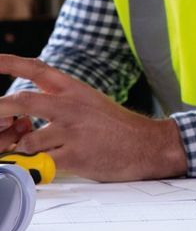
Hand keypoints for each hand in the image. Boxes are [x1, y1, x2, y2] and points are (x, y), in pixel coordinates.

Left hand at [0, 55, 187, 181]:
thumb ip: (56, 104)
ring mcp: (72, 130)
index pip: (36, 69)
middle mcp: (71, 106)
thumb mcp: (89, 103)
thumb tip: (20, 115)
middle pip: (21, 101)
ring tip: (31, 152)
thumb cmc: (115, 126)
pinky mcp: (74, 155)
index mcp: (74, 90)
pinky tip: (43, 167)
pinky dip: (34, 167)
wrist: (146, 144)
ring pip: (26, 139)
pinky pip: (40, 163)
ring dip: (21, 149)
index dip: (9, 63)